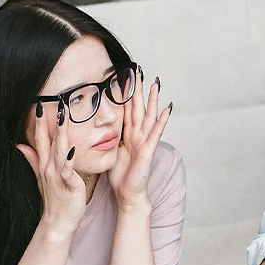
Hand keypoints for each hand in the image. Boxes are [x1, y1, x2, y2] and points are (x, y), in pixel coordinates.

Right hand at [17, 100, 85, 236]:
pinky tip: (73, 150)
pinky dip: (69, 162)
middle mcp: (49, 168)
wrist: (57, 224)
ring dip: (61, 134)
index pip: (40, 139)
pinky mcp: (69, 185)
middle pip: (49, 141)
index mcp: (44, 164)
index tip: (40, 104)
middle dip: (51, 122)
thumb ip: (32, 159)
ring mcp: (58, 176)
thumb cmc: (54, 200)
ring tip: (64, 117)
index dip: (39, 122)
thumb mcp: (41, 177)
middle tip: (55, 102)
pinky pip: (68, 171)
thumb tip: (19, 144)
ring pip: (59, 151)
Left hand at [108, 67, 171, 209]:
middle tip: (139, 70)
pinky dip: (161, 121)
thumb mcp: (110, 152)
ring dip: (152, 99)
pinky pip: (155, 133)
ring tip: (156, 83)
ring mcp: (144, 142)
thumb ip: (107, 139)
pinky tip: (167, 109)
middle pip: (138, 108)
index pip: (126, 110)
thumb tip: (97, 129)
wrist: (128, 194)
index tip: (124, 76)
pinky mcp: (148, 151)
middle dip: (138, 89)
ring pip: (148, 116)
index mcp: (127, 135)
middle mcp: (137, 135)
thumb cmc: (120, 177)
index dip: (125, 93)